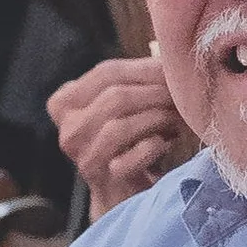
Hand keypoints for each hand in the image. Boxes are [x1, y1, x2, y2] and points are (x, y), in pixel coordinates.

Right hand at [46, 53, 195, 217]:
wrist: (124, 192)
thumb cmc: (130, 140)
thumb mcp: (124, 104)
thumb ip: (136, 78)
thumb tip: (169, 54)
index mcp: (65, 103)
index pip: (106, 72)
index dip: (145, 69)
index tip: (172, 72)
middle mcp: (69, 130)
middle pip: (115, 97)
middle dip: (156, 94)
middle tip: (181, 98)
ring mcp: (84, 157)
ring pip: (119, 127)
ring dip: (156, 119)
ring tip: (176, 120)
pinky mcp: (103, 181)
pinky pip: (130, 158)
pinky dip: (153, 147)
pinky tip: (164, 144)